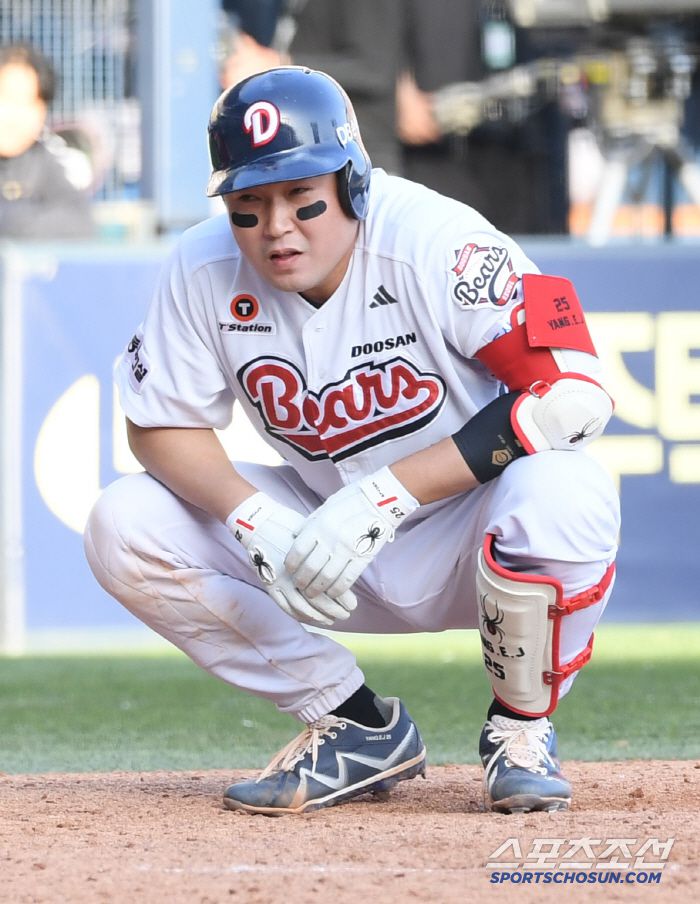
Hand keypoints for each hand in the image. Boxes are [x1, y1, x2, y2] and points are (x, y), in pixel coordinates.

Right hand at [226, 493, 356, 626]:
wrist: (258, 523)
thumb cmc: (288, 525)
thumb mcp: (311, 534)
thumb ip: (325, 552)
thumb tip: (344, 567)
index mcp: (308, 559)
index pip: (329, 584)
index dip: (343, 598)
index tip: (354, 605)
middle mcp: (294, 572)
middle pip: (318, 599)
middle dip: (334, 610)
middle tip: (346, 614)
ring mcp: (280, 581)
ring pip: (302, 607)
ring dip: (318, 616)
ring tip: (331, 620)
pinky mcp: (270, 585)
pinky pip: (285, 606)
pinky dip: (299, 615)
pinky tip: (310, 619)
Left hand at [284, 467, 418, 601]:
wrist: (381, 500)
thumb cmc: (352, 500)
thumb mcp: (326, 507)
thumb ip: (310, 524)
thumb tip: (295, 536)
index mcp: (318, 525)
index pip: (297, 551)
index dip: (291, 565)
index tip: (290, 570)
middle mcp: (330, 539)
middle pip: (309, 568)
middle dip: (301, 581)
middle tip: (300, 586)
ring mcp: (347, 550)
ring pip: (326, 578)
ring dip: (317, 590)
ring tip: (312, 593)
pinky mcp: (362, 557)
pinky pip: (346, 579)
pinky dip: (337, 590)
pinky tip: (332, 593)